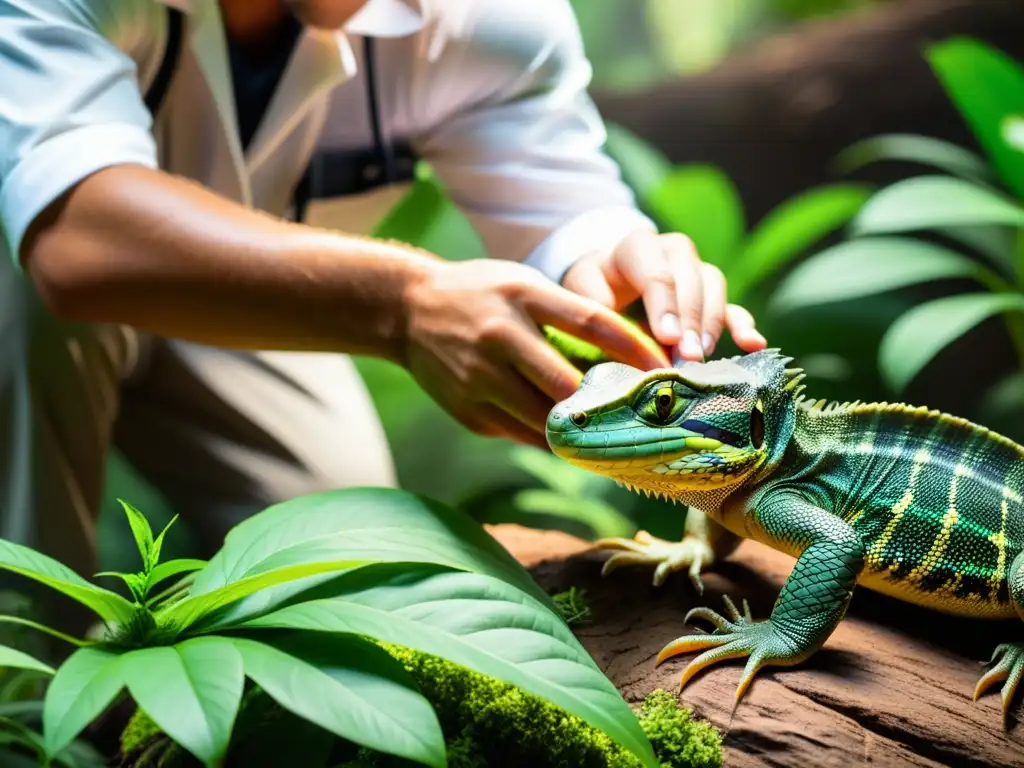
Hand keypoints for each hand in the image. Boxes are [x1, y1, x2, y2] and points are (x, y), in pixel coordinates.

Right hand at [402, 259, 669, 447]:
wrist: (407, 311)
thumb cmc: (480, 293)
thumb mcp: (524, 284)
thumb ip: (570, 313)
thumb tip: (630, 354)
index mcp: (521, 297)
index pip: (592, 323)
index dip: (634, 350)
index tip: (665, 370)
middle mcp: (499, 337)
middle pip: (568, 384)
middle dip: (608, 404)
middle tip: (643, 415)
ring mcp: (478, 380)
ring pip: (545, 419)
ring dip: (581, 430)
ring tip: (612, 434)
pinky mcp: (468, 413)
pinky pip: (521, 434)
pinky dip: (549, 437)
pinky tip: (570, 437)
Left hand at [562, 227, 766, 361]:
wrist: (606, 275)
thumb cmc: (593, 284)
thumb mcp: (580, 287)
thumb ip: (592, 302)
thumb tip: (613, 330)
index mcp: (637, 246)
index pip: (656, 272)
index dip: (665, 305)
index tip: (668, 338)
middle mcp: (673, 251)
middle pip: (690, 280)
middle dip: (690, 320)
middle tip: (687, 357)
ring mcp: (696, 270)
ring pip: (714, 288)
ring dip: (711, 325)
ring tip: (701, 358)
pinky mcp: (711, 294)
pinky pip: (732, 305)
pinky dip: (743, 324)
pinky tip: (753, 345)